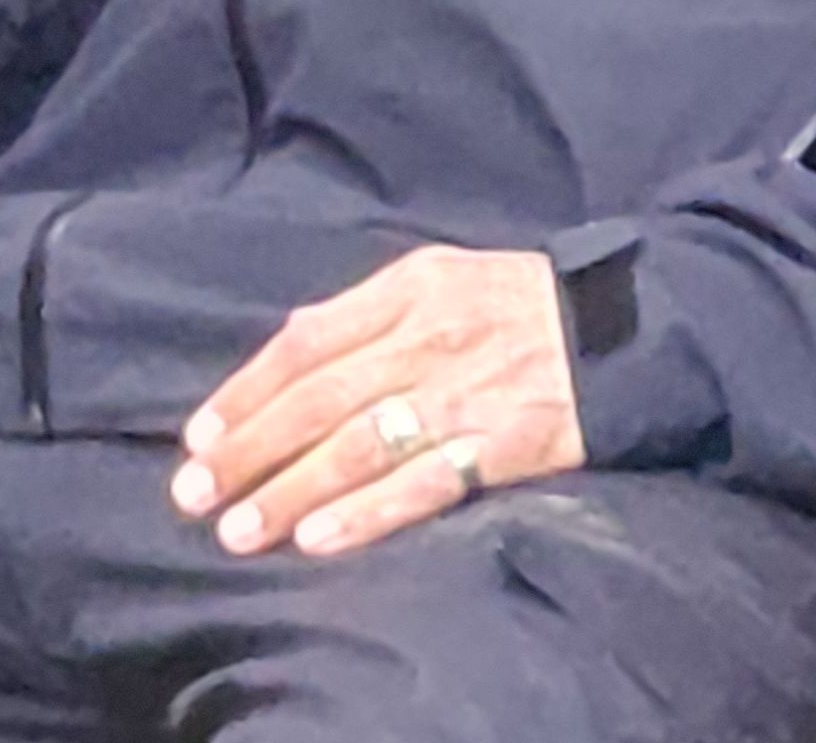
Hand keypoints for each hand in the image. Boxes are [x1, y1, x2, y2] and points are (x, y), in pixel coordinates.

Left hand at [172, 248, 584, 558]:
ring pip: (359, 447)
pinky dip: (367, 514)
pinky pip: (422, 485)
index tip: (199, 438)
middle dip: (251, 452)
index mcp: (410, 286)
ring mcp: (464, 394)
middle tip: (195, 495)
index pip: (306, 342)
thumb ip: (369, 311)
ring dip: (291, 492)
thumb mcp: (441, 276)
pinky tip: (320, 540)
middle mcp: (428, 337)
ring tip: (241, 531)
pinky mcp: (501, 446)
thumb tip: (291, 350)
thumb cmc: (514, 302)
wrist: (620, 328)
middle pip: (320, 400)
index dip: (247, 392)